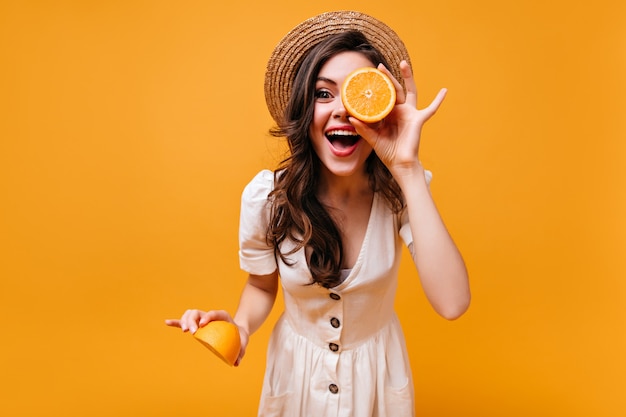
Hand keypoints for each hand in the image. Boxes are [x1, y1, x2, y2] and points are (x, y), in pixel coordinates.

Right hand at [165, 309, 248, 365]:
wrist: (238, 330)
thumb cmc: (240, 335)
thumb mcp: (243, 340)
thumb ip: (241, 351)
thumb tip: (236, 363)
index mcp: (222, 316)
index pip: (213, 313)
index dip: (207, 317)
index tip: (202, 325)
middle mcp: (210, 316)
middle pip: (197, 312)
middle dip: (192, 320)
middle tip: (193, 332)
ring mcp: (202, 319)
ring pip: (190, 314)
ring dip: (185, 321)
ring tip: (185, 331)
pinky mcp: (196, 325)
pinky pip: (184, 322)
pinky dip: (176, 322)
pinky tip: (166, 322)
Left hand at [351, 61, 445, 176]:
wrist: (400, 164)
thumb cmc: (388, 152)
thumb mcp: (373, 139)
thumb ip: (363, 128)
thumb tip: (350, 117)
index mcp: (388, 114)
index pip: (381, 97)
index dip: (376, 89)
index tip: (366, 78)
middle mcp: (399, 111)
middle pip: (394, 89)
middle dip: (388, 77)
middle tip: (379, 67)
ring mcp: (409, 113)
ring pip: (409, 91)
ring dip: (408, 77)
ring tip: (403, 63)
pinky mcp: (418, 119)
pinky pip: (431, 109)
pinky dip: (438, 100)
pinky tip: (444, 90)